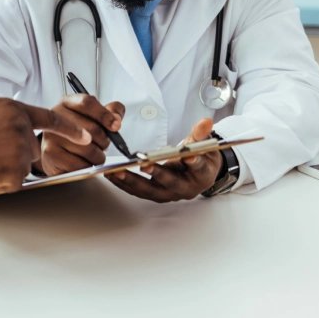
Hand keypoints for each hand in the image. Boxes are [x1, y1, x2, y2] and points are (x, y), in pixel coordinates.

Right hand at [0, 98, 90, 192]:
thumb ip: (4, 119)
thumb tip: (17, 130)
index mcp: (12, 109)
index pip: (50, 119)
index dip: (70, 129)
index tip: (86, 135)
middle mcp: (20, 127)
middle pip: (32, 148)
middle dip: (16, 154)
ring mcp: (19, 150)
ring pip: (22, 166)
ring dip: (5, 168)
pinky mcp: (16, 172)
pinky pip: (14, 181)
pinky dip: (0, 181)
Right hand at [37, 94, 125, 175]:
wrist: (54, 153)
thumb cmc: (76, 134)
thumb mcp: (93, 117)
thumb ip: (110, 111)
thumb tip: (116, 118)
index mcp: (67, 103)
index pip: (87, 103)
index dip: (104, 115)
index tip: (115, 126)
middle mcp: (56, 117)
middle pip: (91, 128)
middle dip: (104, 141)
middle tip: (102, 144)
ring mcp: (51, 135)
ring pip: (88, 150)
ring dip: (97, 156)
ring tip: (91, 154)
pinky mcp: (50, 154)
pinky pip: (80, 164)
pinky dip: (87, 166)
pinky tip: (82, 162)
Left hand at [105, 118, 222, 202]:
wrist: (199, 174)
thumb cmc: (201, 158)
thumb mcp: (205, 144)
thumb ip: (201, 134)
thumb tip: (206, 121)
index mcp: (202, 175)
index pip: (198, 168)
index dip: (194, 162)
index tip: (187, 156)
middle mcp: (186, 188)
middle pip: (170, 183)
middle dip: (156, 174)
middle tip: (143, 165)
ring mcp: (170, 194)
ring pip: (150, 190)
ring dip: (132, 182)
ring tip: (116, 172)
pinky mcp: (157, 195)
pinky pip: (139, 192)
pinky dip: (125, 185)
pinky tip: (112, 176)